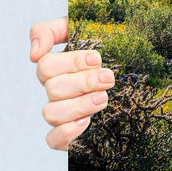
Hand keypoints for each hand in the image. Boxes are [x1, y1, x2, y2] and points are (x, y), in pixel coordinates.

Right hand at [30, 16, 112, 149]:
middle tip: (108, 78)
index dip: (71, 62)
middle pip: (53, 88)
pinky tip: (86, 122)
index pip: (46, 65)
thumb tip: (34, 53)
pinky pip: (53, 140)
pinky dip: (66, 132)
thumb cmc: (109, 48)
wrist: (137, 72)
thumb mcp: (83, 29)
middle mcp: (56, 90)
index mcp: (57, 67)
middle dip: (83, 82)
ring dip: (79, 105)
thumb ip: (52, 31)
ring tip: (104, 98)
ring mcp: (61, 113)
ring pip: (51, 113)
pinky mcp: (69, 135)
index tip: (97, 58)